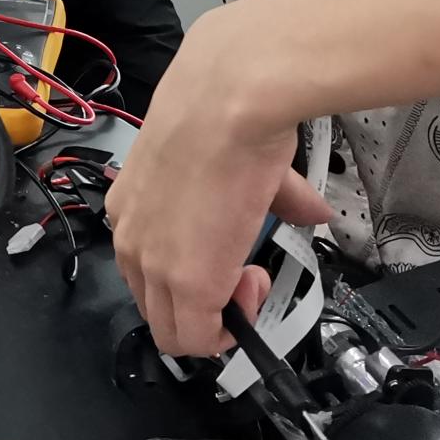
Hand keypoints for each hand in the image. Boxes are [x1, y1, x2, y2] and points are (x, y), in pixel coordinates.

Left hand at [103, 8, 333, 357]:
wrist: (229, 98)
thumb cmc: (226, 109)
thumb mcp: (233, 156)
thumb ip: (268, 193)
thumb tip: (309, 207)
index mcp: (131, 204)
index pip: (147, 270)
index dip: (193, 278)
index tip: (230, 264)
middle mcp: (130, 236)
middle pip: (156, 306)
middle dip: (206, 304)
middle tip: (247, 277)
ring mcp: (152, 263)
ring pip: (174, 329)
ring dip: (220, 317)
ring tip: (253, 279)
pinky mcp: (186, 283)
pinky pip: (197, 341)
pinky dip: (229, 332)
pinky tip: (254, 289)